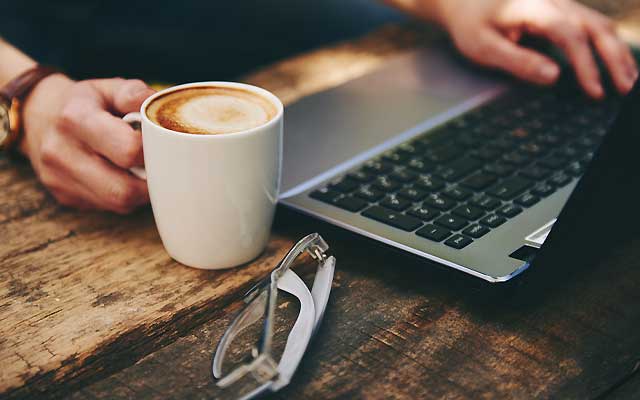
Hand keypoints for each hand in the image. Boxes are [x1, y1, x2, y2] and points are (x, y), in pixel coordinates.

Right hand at [19, 74, 155, 212]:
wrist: (41, 116)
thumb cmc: (88, 102)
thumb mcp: (110, 88)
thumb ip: (137, 96)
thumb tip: (165, 116)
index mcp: (76, 118)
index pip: (128, 150)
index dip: (155, 152)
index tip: (162, 145)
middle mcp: (61, 151)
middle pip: (123, 190)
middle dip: (150, 181)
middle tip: (161, 167)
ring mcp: (58, 178)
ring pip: (118, 204)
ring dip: (139, 193)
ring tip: (143, 171)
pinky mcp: (63, 196)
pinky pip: (107, 208)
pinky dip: (124, 197)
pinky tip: (123, 177)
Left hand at [436, 0, 637, 97]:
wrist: (464, 0)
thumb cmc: (471, 24)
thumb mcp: (483, 47)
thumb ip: (517, 60)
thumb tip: (553, 76)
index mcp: (534, 8)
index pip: (570, 35)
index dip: (586, 64)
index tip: (595, 91)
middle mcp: (554, 1)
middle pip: (595, 27)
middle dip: (614, 59)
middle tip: (626, 89)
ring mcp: (561, 4)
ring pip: (600, 25)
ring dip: (617, 52)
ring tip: (629, 82)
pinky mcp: (562, 11)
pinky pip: (593, 26)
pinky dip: (608, 45)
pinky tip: (617, 63)